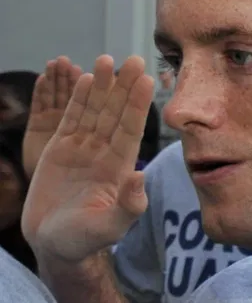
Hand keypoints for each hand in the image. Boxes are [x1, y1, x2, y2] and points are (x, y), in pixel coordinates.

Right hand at [21, 56, 153, 263]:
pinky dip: (77, 100)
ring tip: (107, 59)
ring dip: (101, 87)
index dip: (138, 106)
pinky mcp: (60, 151)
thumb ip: (128, 205)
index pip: (131, 130)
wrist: (54, 244)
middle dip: (124, 87)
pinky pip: (71, 119)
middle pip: (115, 114)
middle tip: (134, 58)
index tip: (147, 80)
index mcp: (120, 168)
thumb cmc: (85, 240)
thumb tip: (140, 176)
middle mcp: (104, 154)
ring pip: (94, 112)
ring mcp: (83, 150)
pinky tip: (84, 79)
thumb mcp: (109, 227)